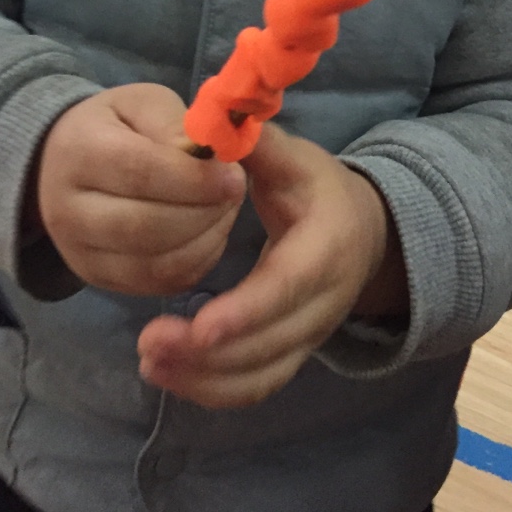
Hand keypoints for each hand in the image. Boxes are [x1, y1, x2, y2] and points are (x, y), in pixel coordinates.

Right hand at [36, 84, 246, 294]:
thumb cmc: (115, 127)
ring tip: (224, 208)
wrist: (62, 165)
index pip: (139, 172)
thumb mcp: (142, 105)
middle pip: (145, 227)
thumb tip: (210, 157)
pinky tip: (209, 232)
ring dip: (205, 239)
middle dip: (204, 212)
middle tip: (235, 191)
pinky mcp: (100, 279)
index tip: (234, 175)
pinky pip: (159, 283)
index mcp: (79, 152)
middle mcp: (69, 210)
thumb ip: (175, 125)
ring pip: (154, 263)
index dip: (194, 179)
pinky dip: (195, 261)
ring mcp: (80, 252)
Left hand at [136, 124, 407, 409]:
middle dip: (209, 353)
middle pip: (270, 343)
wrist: (361, 232)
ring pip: (261, 374)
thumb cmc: (317, 188)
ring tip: (149, 359)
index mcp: (326, 246)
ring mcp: (311, 335)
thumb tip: (215, 121)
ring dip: (204, 377)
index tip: (198, 327)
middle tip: (149, 342)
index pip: (287, 287)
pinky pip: (256, 387)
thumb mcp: (294, 159)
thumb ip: (256, 146)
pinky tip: (167, 375)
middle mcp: (325, 301)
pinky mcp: (293, 355)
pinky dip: (212, 390)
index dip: (245, 312)